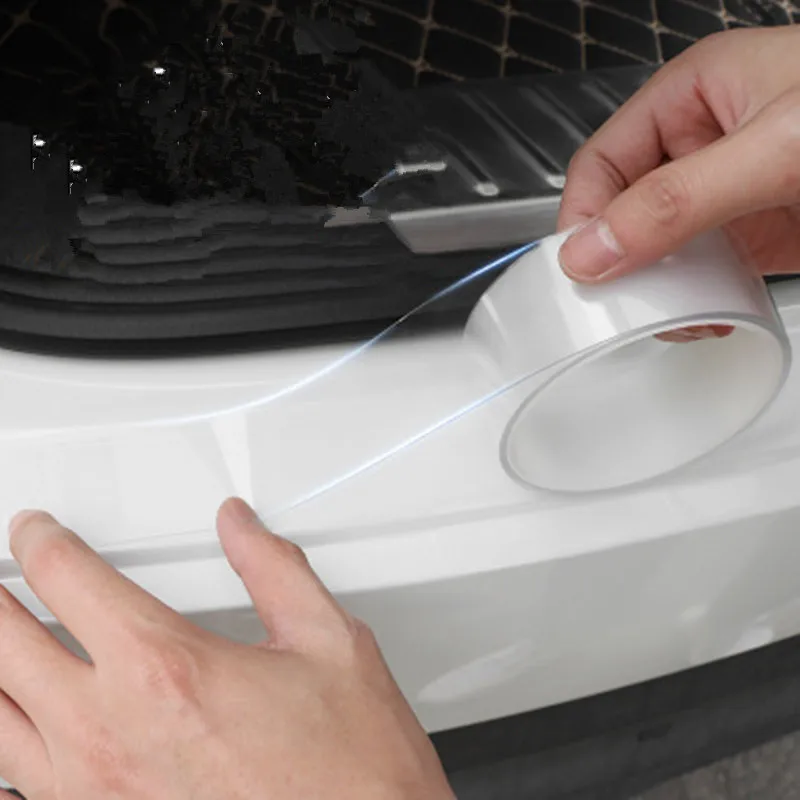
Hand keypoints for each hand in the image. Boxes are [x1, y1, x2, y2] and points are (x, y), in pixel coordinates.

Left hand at [0, 499, 453, 799]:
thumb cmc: (349, 769)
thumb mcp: (327, 643)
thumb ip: (274, 569)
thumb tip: (241, 527)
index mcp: (166, 668)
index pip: (68, 579)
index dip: (39, 541)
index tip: (34, 532)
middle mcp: (110, 732)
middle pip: (5, 644)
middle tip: (3, 580)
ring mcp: (91, 793)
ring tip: (2, 638)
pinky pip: (15, 785)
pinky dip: (6, 742)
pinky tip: (15, 728)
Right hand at [558, 26, 799, 338]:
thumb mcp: (776, 152)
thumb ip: (677, 200)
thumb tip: (593, 248)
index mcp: (692, 97)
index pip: (602, 160)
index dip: (582, 215)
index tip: (581, 268)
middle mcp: (703, 145)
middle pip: (623, 209)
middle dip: (618, 259)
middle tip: (621, 298)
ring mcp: (728, 195)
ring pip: (656, 247)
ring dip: (656, 287)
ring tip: (672, 312)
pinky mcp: (756, 235)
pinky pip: (700, 272)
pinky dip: (693, 301)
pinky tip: (706, 313)